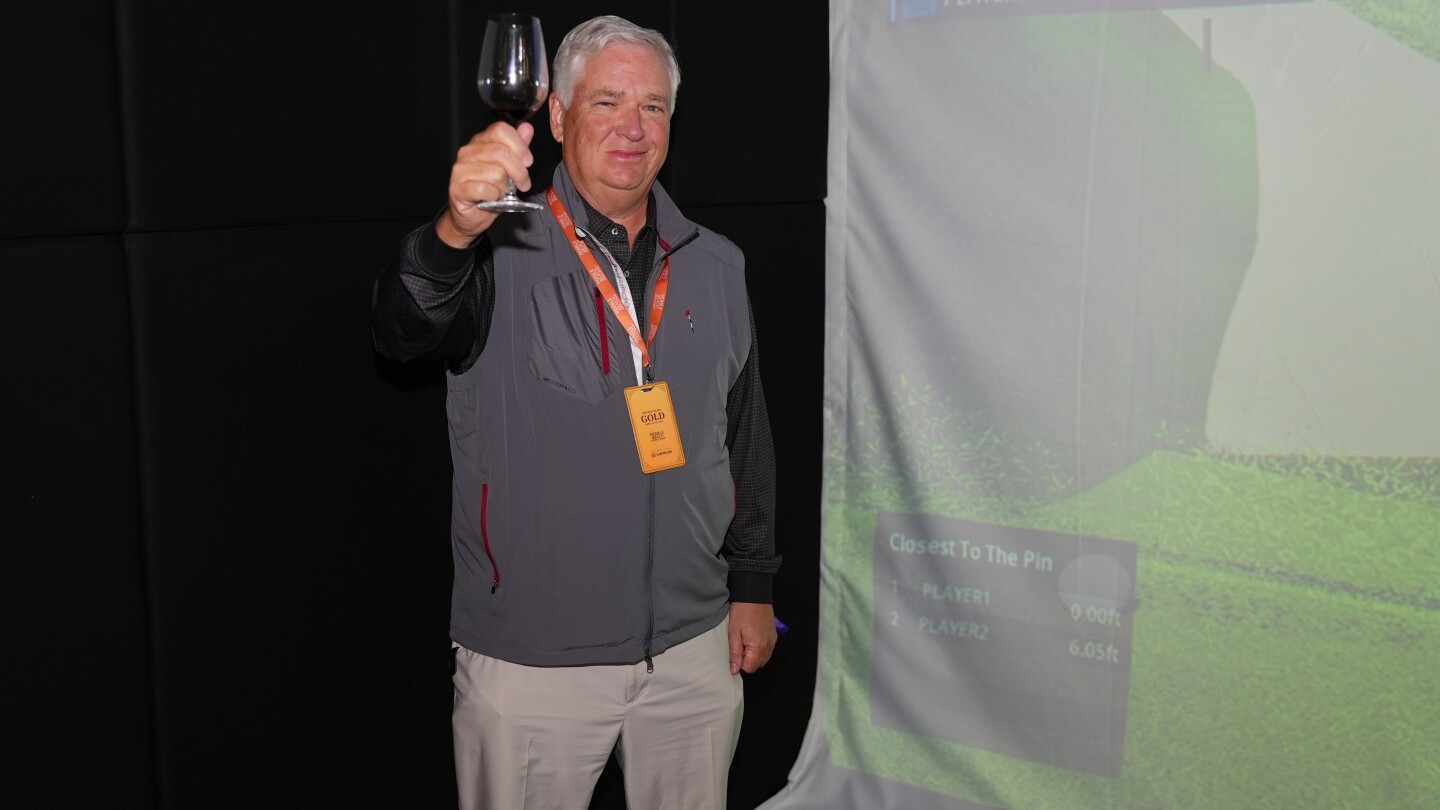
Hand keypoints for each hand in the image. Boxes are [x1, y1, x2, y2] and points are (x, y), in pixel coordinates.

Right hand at [436, 121, 535, 247]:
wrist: (471, 216)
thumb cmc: (490, 191)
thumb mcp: (508, 168)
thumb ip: (516, 148)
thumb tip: (527, 128)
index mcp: (480, 142)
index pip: (500, 130)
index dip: (519, 145)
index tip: (528, 162)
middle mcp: (468, 152)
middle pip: (501, 153)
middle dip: (519, 171)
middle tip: (523, 183)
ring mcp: (461, 170)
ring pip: (496, 173)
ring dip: (505, 187)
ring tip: (501, 193)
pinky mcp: (457, 188)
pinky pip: (486, 189)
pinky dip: (494, 196)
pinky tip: (491, 198)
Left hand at [728, 602, 776, 674]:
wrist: (754, 595)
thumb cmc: (742, 611)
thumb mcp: (733, 633)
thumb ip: (735, 654)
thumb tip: (735, 670)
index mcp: (758, 647)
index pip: (750, 668)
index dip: (740, 663)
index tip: (736, 651)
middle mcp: (768, 646)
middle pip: (757, 665)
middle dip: (747, 659)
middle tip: (740, 644)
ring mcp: (772, 641)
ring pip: (763, 658)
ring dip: (754, 655)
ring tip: (746, 640)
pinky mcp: (774, 636)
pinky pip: (768, 650)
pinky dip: (760, 648)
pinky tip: (753, 637)